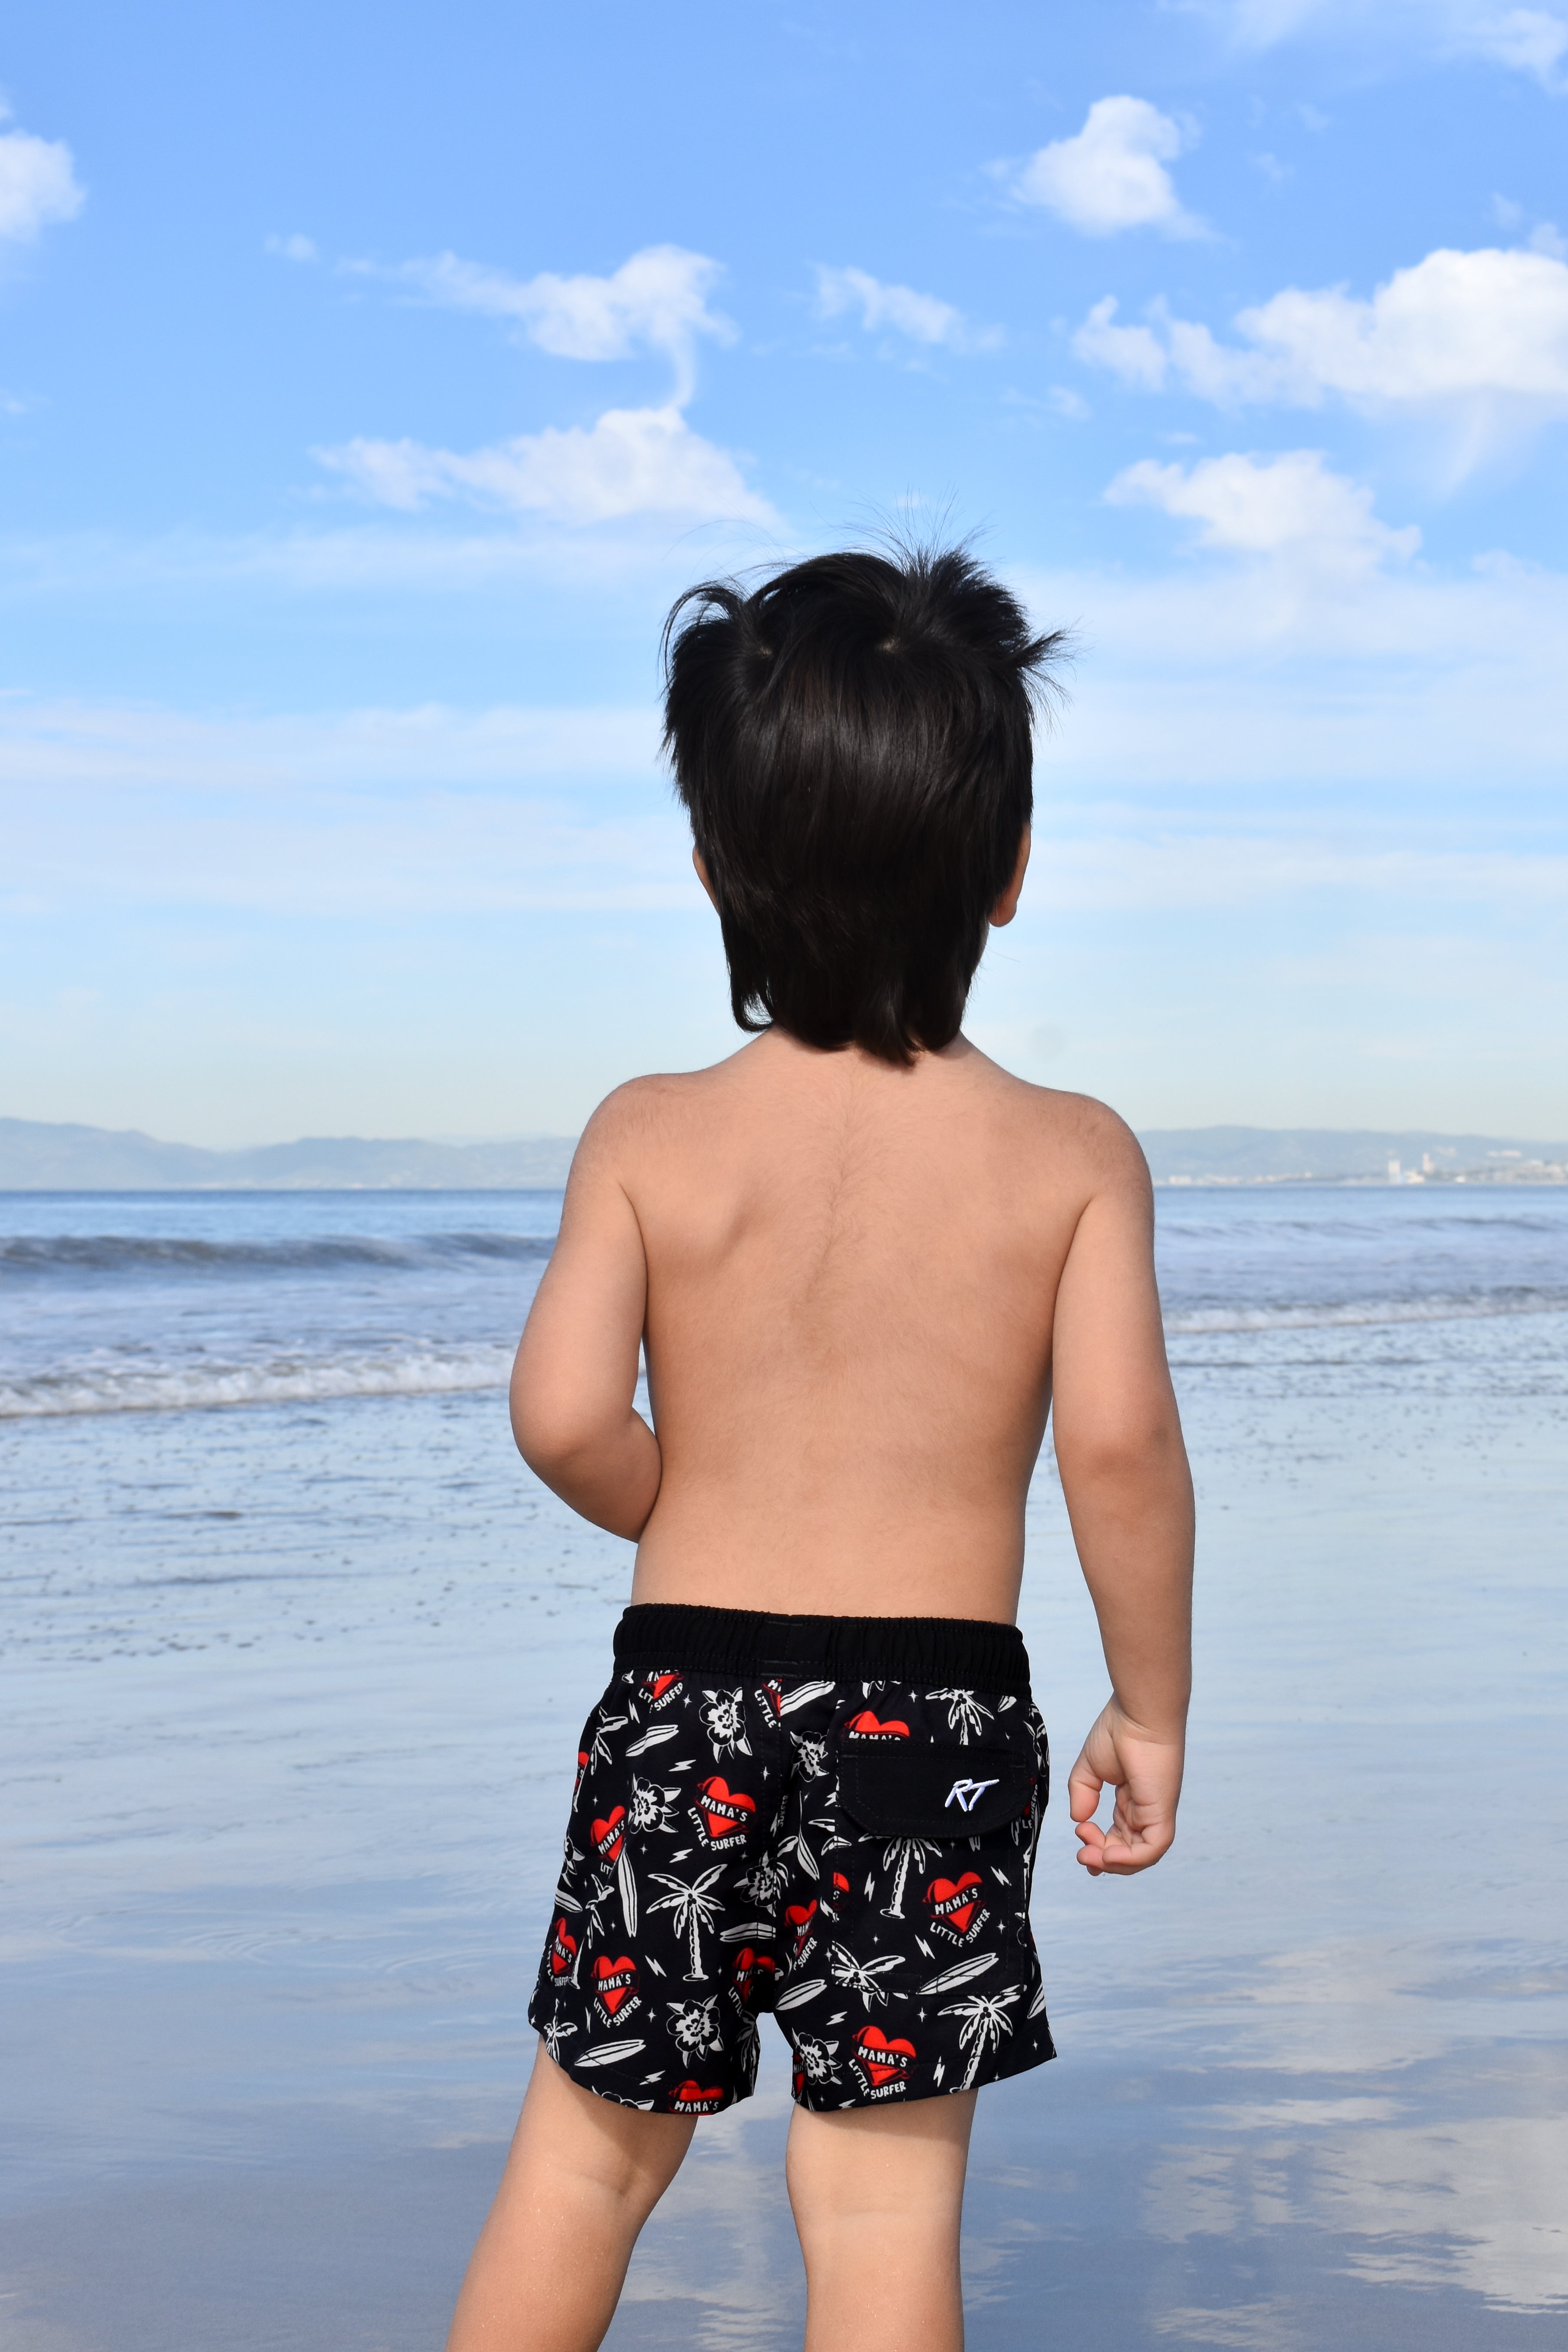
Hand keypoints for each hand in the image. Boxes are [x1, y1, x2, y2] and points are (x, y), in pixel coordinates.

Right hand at [1068, 1698, 1184, 1875]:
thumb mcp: (1089, 1767)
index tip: (1080, 1843)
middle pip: (1128, 1850)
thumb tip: (1079, 1820)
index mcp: (1130, 1799)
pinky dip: (1131, 1859)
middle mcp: (1145, 1809)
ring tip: (1090, 1855)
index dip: (1100, 1848)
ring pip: (1141, 1855)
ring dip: (1114, 1863)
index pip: (1119, 1836)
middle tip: (1081, 1854)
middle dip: (1102, 1858)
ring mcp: (1155, 1812)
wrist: (1138, 1713)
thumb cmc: (1118, 1731)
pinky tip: (1108, 1854)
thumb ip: (1082, 1794)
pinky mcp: (1162, 1812)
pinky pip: (1152, 1848)